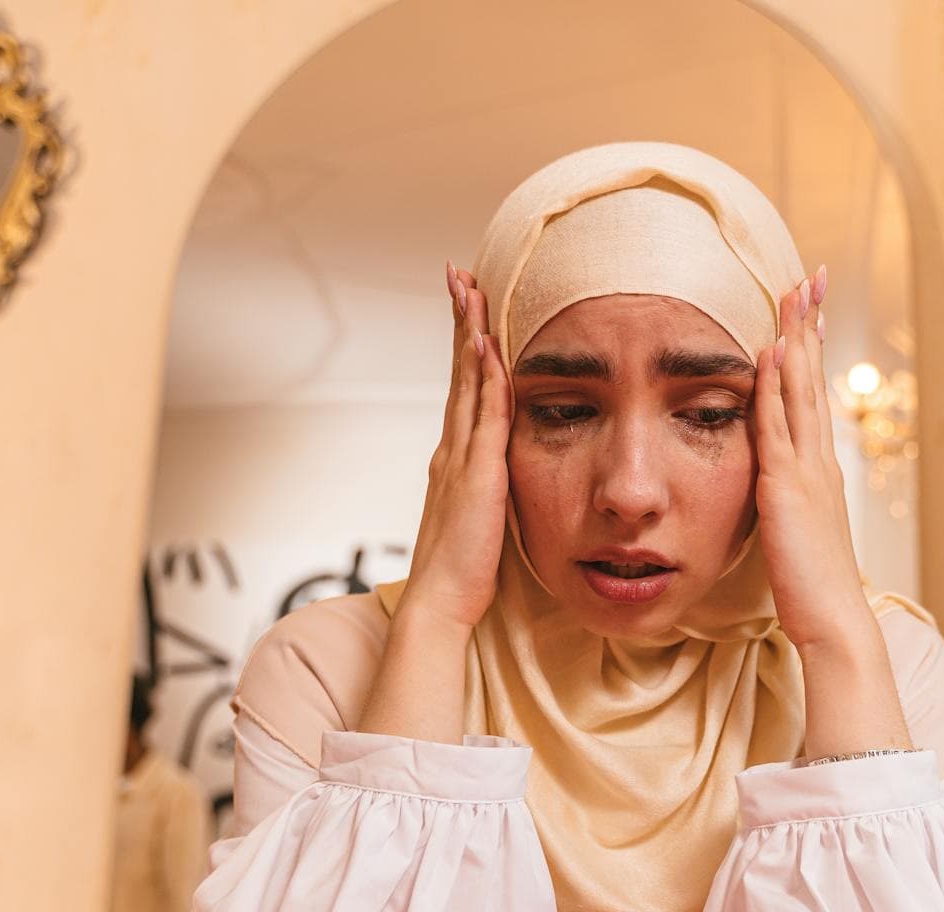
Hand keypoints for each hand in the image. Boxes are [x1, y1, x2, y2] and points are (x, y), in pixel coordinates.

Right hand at [356, 266, 511, 743]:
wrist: (441, 605)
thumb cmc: (463, 575)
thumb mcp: (482, 521)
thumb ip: (489, 493)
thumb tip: (503, 480)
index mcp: (454, 461)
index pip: (463, 390)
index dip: (465, 347)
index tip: (468, 307)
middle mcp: (451, 450)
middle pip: (458, 371)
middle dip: (460, 321)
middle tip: (458, 274)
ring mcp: (459, 458)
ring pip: (465, 381)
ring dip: (467, 333)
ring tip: (468, 289)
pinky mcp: (474, 473)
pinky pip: (481, 414)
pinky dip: (482, 377)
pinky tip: (486, 345)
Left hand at [751, 267, 911, 756]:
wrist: (835, 622)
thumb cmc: (814, 591)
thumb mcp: (797, 536)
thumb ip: (788, 508)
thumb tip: (776, 496)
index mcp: (820, 472)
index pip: (811, 399)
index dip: (808, 353)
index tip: (807, 312)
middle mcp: (819, 462)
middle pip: (811, 379)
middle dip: (810, 326)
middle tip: (810, 277)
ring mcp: (807, 471)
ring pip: (799, 390)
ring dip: (795, 338)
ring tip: (795, 292)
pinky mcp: (787, 487)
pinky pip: (777, 424)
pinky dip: (773, 385)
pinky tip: (769, 351)